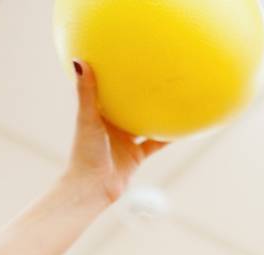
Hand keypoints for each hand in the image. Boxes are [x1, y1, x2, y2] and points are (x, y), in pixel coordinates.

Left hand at [60, 60, 166, 205]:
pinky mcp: (137, 155)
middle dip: (139, 94)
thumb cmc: (85, 152)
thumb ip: (87, 92)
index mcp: (97, 114)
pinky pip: (156, 143)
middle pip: (127, 105)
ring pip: (144, 123)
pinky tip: (182, 127)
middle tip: (154, 75)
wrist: (94, 187)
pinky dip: (168, 137)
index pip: (106, 90)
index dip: (115, 76)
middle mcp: (111, 126)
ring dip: (156, 114)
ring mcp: (125, 141)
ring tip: (173, 99)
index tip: (124, 59)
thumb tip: (81, 61)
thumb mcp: (87, 118)